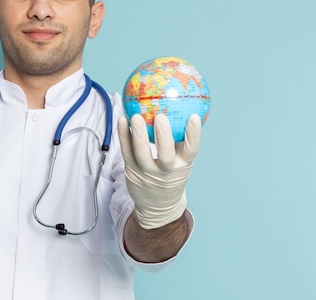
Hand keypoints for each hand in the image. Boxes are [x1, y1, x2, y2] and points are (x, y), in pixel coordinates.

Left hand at [118, 113, 200, 228]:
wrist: (158, 206)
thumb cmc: (170, 176)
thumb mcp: (181, 163)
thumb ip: (182, 142)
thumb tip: (184, 109)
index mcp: (182, 167)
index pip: (191, 151)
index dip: (194, 135)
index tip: (194, 117)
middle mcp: (166, 172)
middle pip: (165, 155)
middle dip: (164, 137)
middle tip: (161, 116)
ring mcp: (147, 174)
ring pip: (142, 155)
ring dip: (138, 135)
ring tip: (135, 117)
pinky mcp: (131, 172)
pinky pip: (126, 153)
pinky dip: (123, 136)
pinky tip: (121, 120)